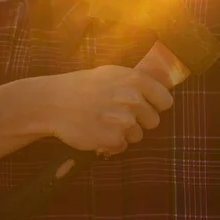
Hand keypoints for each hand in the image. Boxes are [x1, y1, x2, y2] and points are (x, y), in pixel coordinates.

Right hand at [46, 63, 172, 155]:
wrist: (53, 103)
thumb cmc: (81, 86)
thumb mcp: (111, 73)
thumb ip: (135, 81)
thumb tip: (160, 85)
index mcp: (135, 80)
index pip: (166, 100)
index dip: (156, 105)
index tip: (146, 106)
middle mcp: (134, 100)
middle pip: (153, 120)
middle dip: (139, 120)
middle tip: (117, 114)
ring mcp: (124, 121)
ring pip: (138, 135)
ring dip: (124, 132)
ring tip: (103, 121)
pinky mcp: (114, 140)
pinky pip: (122, 146)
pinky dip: (110, 143)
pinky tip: (96, 132)